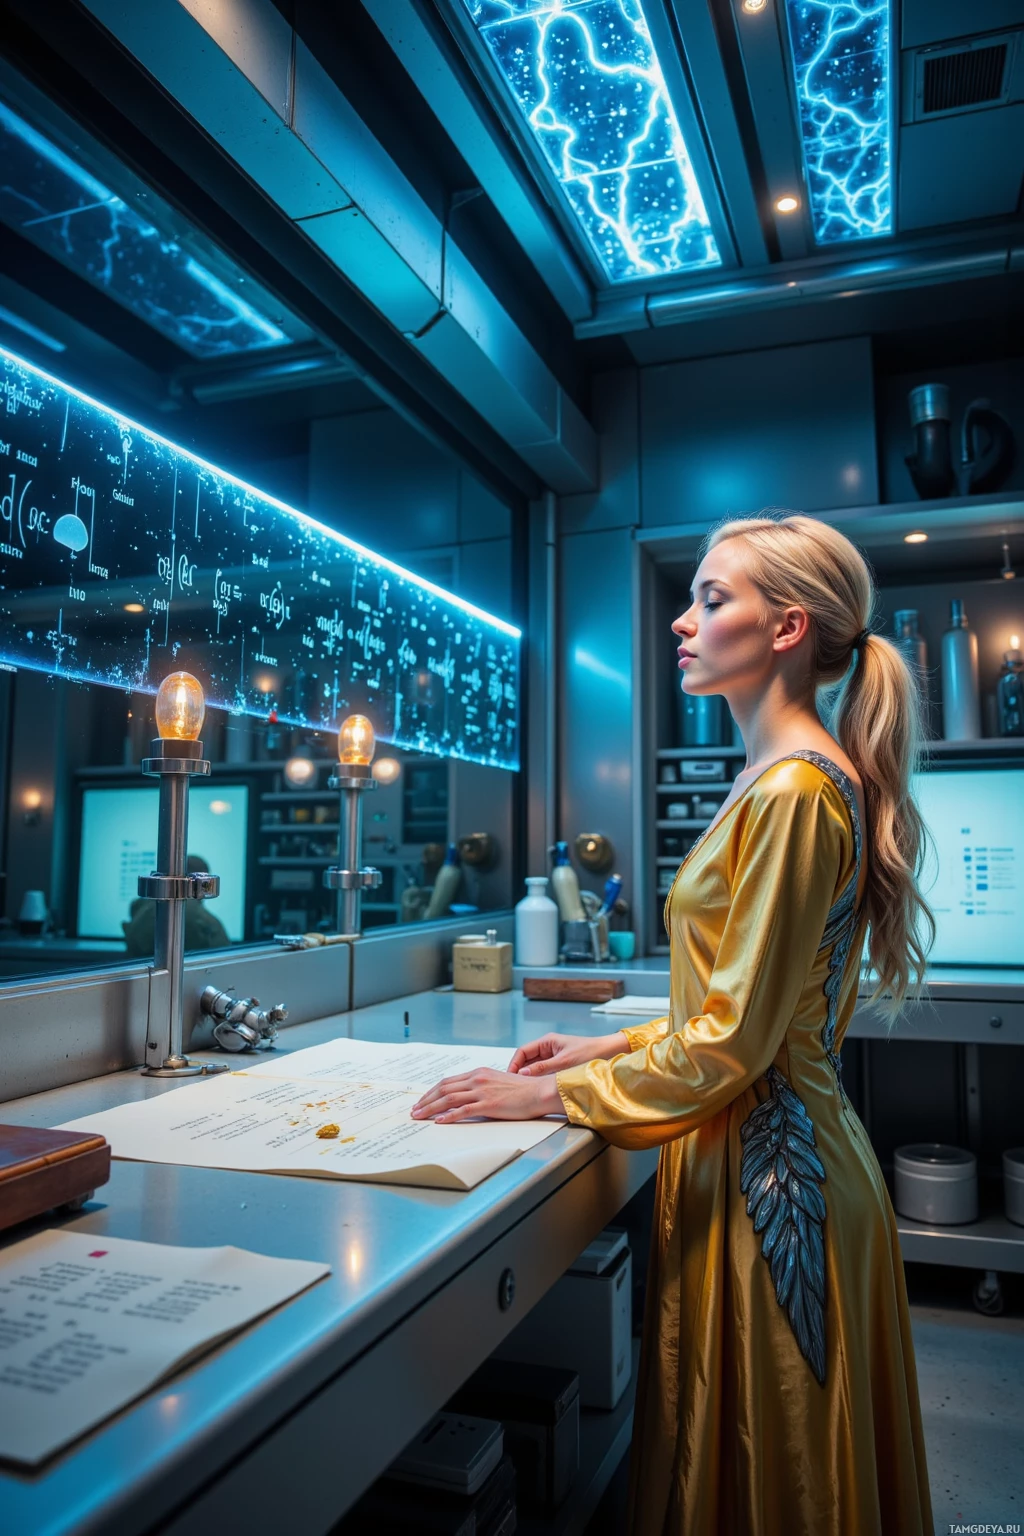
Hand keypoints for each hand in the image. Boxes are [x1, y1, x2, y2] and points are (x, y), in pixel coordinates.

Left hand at [410, 1068, 562, 1122]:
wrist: (539, 1092)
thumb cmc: (522, 1090)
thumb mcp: (497, 1082)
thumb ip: (482, 1087)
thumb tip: (468, 1097)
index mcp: (479, 1073)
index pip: (448, 1081)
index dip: (432, 1091)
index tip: (422, 1100)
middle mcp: (477, 1079)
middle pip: (443, 1088)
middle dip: (426, 1100)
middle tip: (415, 1110)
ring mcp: (482, 1091)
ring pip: (448, 1099)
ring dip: (430, 1108)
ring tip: (419, 1117)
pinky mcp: (488, 1104)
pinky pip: (463, 1110)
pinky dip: (448, 1116)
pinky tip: (439, 1122)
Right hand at [508, 1032, 629, 1076]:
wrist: (608, 1053)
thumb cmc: (589, 1053)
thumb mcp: (564, 1062)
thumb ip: (543, 1069)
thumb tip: (523, 1074)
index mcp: (547, 1041)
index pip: (522, 1052)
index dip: (514, 1064)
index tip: (509, 1077)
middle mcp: (548, 1048)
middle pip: (526, 1060)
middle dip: (519, 1072)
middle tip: (514, 1086)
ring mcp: (553, 1056)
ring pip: (534, 1067)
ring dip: (529, 1076)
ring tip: (523, 1088)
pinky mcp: (559, 1065)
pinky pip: (543, 1072)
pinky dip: (539, 1079)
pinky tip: (537, 1088)